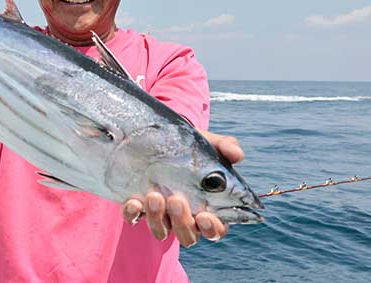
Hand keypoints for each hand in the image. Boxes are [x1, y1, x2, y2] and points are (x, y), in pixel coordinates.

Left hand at [121, 130, 243, 246]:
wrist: (162, 135)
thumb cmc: (193, 148)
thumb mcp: (210, 144)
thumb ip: (226, 148)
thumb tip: (238, 155)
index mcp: (208, 208)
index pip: (215, 230)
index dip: (212, 229)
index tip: (206, 216)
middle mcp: (184, 217)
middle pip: (188, 236)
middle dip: (182, 223)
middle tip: (177, 200)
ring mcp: (160, 214)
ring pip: (161, 231)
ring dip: (157, 219)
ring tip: (154, 195)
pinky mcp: (138, 206)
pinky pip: (133, 218)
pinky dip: (132, 213)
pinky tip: (134, 200)